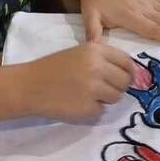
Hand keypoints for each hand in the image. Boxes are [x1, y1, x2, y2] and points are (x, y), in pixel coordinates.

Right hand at [19, 43, 135, 122]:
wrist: (30, 86)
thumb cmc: (53, 68)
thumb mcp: (79, 53)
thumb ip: (103, 59)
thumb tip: (129, 72)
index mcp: (96, 50)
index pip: (127, 62)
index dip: (129, 71)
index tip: (126, 77)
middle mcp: (97, 67)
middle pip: (125, 81)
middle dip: (119, 87)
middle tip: (106, 89)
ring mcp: (93, 89)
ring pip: (116, 97)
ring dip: (107, 99)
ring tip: (89, 95)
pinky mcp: (88, 108)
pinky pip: (102, 110)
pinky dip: (93, 109)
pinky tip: (79, 103)